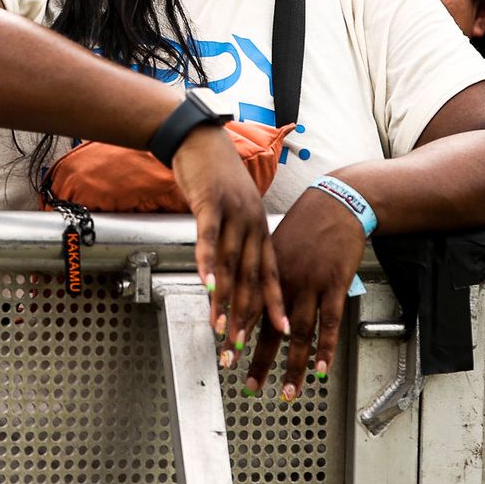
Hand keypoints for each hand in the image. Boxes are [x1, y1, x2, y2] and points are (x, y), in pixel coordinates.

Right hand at [170, 125, 286, 357]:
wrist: (201, 138)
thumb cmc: (215, 176)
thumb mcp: (234, 210)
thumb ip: (235, 239)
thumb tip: (233, 271)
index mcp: (259, 228)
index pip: (270, 273)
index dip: (275, 304)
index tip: (283, 333)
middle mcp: (251, 223)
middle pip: (251, 277)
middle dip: (247, 315)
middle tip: (242, 345)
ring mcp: (232, 213)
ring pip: (231, 264)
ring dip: (226, 300)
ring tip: (220, 327)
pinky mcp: (210, 203)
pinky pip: (209, 238)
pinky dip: (208, 263)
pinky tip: (207, 284)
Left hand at [243, 187, 363, 399]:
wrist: (335, 203)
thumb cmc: (306, 224)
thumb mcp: (276, 244)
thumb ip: (264, 272)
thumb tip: (249, 292)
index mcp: (267, 270)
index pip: (247, 308)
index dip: (237, 334)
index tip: (227, 356)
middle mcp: (284, 280)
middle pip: (269, 327)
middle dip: (258, 359)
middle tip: (249, 384)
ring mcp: (310, 284)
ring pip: (299, 333)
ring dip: (292, 366)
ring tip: (287, 392)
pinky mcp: (334, 285)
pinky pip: (330, 323)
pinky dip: (325, 349)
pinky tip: (321, 369)